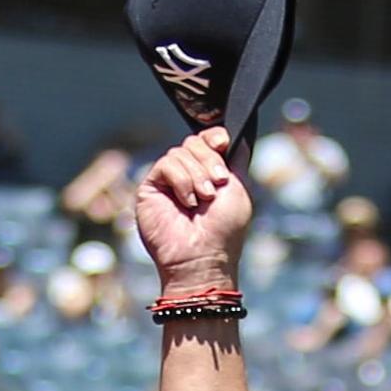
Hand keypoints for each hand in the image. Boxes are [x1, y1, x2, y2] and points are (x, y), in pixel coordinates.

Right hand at [135, 128, 250, 292]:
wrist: (203, 257)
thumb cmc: (224, 230)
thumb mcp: (239, 188)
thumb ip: (236, 159)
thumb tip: (233, 134)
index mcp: (208, 172)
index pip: (208, 139)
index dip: (215, 137)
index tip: (224, 144)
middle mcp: (188, 174)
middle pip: (194, 142)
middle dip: (209, 160)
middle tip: (217, 185)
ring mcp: (168, 181)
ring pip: (181, 152)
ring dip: (197, 175)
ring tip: (203, 200)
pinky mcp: (151, 187)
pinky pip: (166, 164)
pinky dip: (181, 181)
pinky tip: (187, 202)